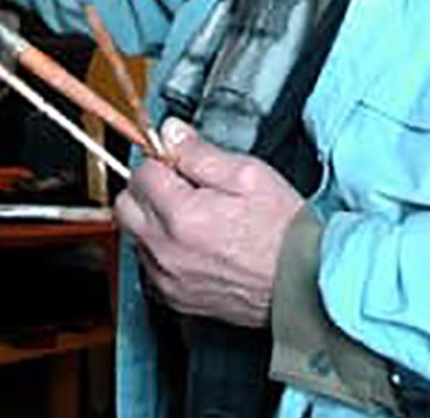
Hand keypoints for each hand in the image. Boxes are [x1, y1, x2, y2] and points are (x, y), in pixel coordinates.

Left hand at [114, 119, 305, 327]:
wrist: (304, 285)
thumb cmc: (282, 232)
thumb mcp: (248, 176)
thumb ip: (200, 153)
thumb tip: (170, 132)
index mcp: (181, 215)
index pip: (141, 172)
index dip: (162, 162)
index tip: (182, 166)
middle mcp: (165, 250)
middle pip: (125, 206)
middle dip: (146, 191)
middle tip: (180, 189)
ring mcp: (167, 278)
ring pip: (135, 237)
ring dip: (152, 222)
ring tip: (193, 220)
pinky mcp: (174, 298)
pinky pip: (148, 266)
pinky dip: (161, 253)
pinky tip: (192, 247)